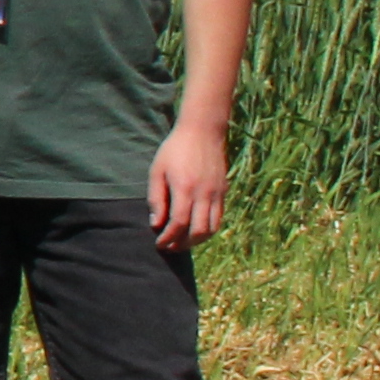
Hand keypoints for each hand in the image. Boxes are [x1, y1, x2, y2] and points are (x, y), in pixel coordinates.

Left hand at [150, 117, 231, 252]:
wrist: (202, 131)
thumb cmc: (174, 150)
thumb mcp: (157, 171)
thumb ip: (156, 199)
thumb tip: (156, 224)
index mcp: (185, 188)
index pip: (179, 223)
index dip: (168, 237)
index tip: (159, 244)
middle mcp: (204, 194)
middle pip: (198, 231)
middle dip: (183, 244)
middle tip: (170, 247)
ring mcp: (217, 194)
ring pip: (212, 228)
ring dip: (197, 240)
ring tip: (182, 242)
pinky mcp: (223, 192)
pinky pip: (219, 218)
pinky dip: (208, 229)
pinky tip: (195, 229)